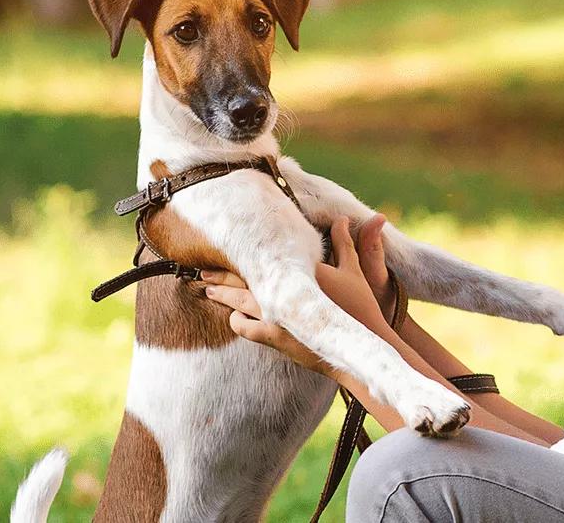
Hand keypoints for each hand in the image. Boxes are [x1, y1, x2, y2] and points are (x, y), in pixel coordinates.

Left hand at [201, 214, 394, 372]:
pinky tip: (234, 316)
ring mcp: (274, 317)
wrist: (362, 345)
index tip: (220, 242)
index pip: (259, 257)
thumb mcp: (354, 270)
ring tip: (209, 288)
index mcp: (298, 272)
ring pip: (237, 302)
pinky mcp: (274, 338)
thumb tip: (340, 218)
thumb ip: (343, 243)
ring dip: (223, 294)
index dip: (237, 251)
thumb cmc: (360, 305)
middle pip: (241, 279)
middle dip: (219, 272)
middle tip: (201, 267)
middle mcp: (281, 293)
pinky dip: (236, 321)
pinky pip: (244, 328)